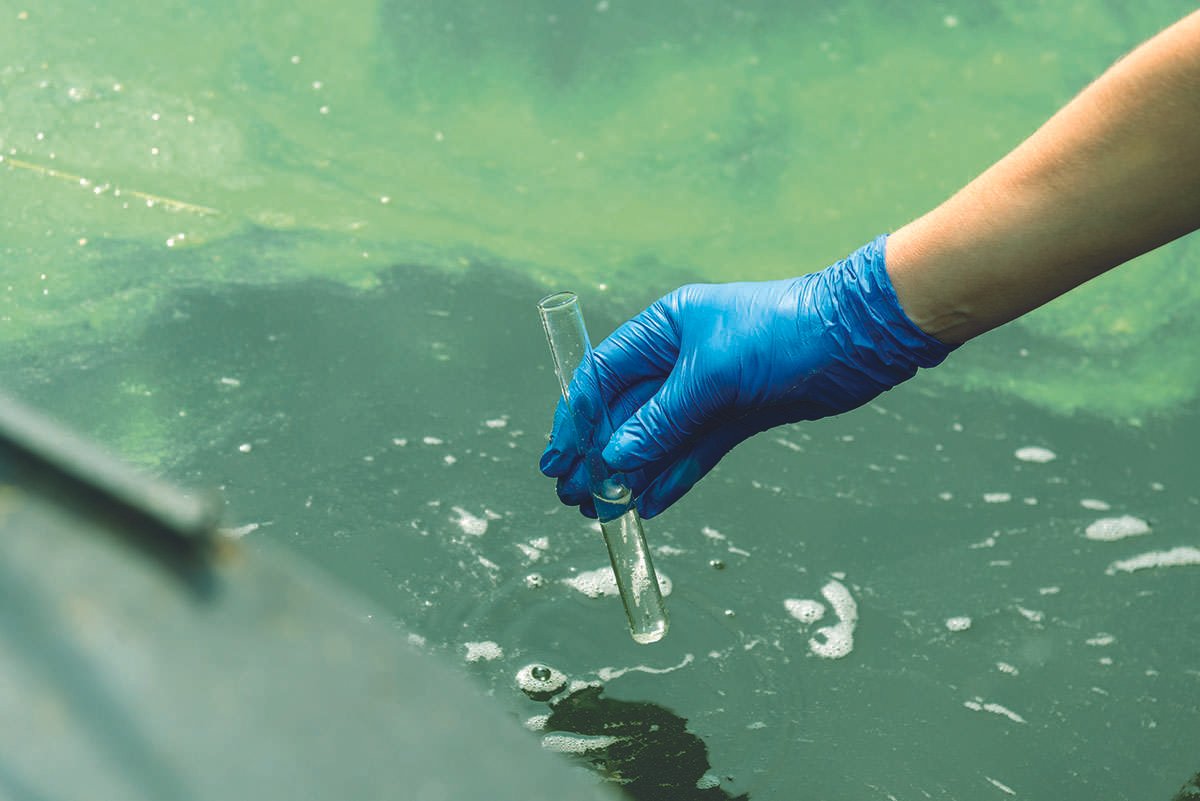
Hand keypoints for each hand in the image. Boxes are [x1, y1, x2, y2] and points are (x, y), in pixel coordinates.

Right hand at [539, 235, 954, 517]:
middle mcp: (679, 358)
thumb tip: (615, 458)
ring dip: (631, 473)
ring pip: (657, 438)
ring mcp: (708, 389)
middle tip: (573, 496)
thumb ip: (662, 418)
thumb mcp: (714, 374)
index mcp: (663, 328)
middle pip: (624, 411)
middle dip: (597, 454)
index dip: (576, 418)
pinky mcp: (736, 415)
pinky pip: (693, 450)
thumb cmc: (784, 333)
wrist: (858, 337)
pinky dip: (672, 476)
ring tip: (604, 511)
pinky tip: (649, 504)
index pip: (602, 375)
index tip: (558, 458)